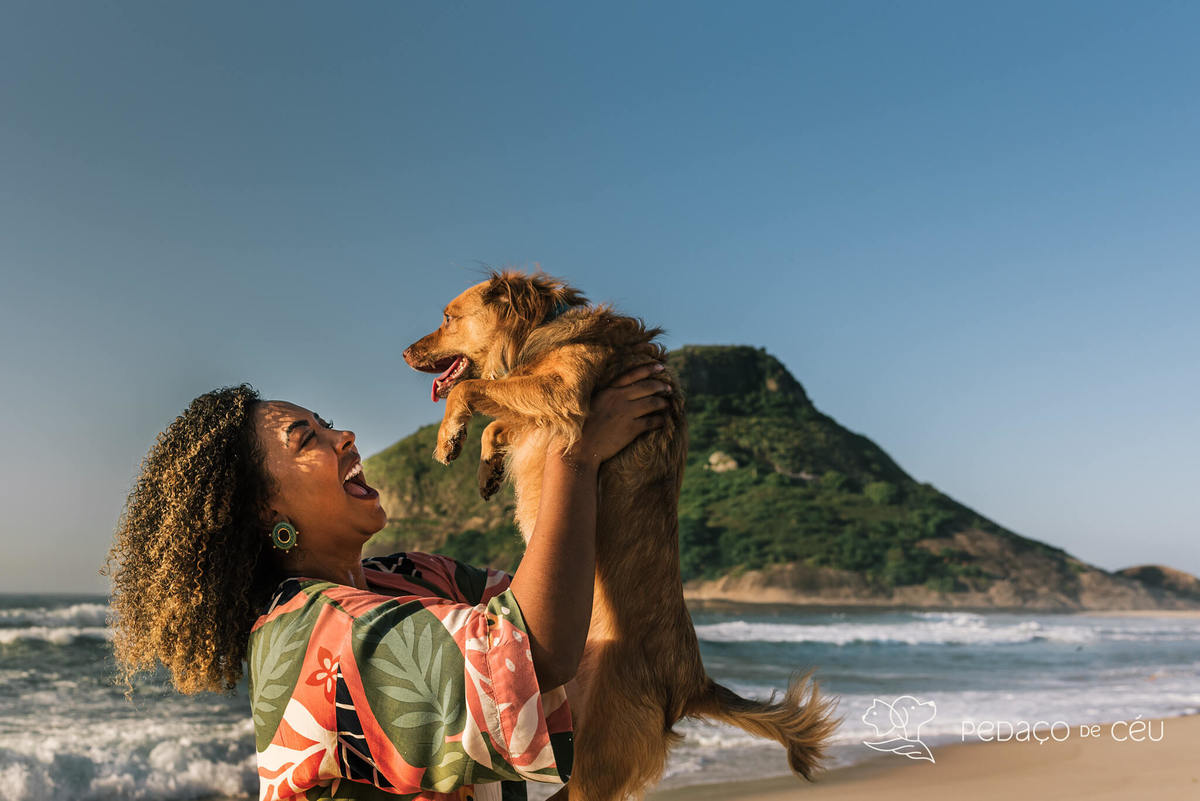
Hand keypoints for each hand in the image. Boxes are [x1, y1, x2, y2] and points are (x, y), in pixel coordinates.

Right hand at [553, 361, 671, 467]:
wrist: (581, 448)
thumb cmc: (583, 427)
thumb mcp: (593, 403)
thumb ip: (607, 395)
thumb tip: (621, 391)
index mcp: (609, 391)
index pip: (632, 375)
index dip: (649, 370)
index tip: (661, 367)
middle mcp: (619, 398)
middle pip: (647, 387)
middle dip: (661, 386)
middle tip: (668, 388)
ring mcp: (626, 413)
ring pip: (652, 403)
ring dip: (663, 403)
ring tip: (668, 405)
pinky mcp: (631, 429)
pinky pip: (652, 422)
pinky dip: (660, 421)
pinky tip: (663, 421)